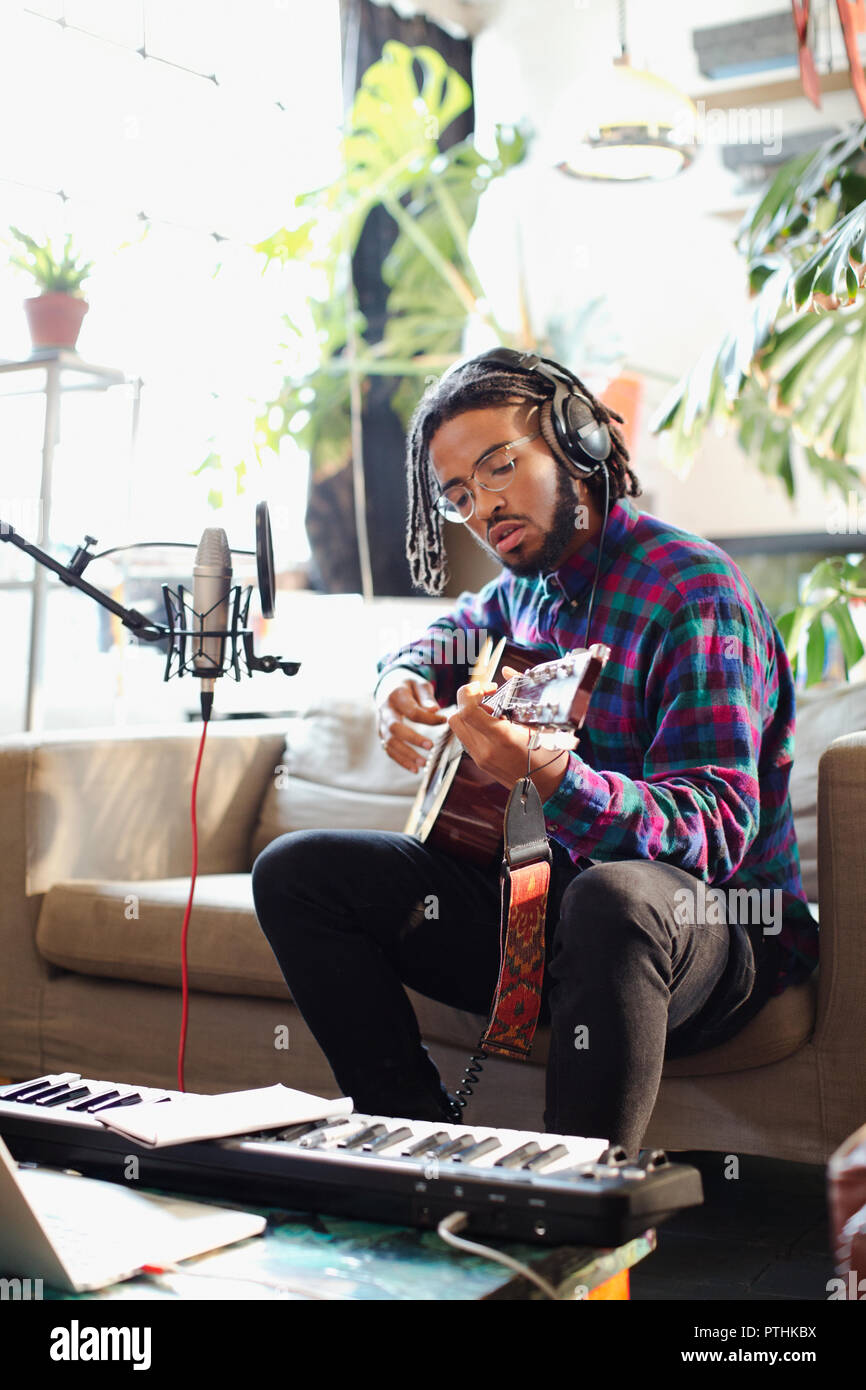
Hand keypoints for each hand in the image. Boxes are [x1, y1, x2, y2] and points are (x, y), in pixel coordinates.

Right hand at [376, 672, 446, 772]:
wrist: (388, 686)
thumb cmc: (409, 686)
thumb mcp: (419, 684)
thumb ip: (427, 697)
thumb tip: (435, 710)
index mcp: (396, 696)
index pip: (412, 711)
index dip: (428, 718)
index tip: (444, 720)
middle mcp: (385, 710)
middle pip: (395, 728)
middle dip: (413, 739)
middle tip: (431, 747)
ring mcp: (381, 723)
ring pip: (389, 742)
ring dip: (406, 755)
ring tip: (423, 764)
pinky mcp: (382, 733)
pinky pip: (388, 749)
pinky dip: (400, 760)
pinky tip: (414, 769)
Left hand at [447, 669, 569, 798]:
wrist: (549, 787)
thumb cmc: (550, 754)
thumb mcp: (542, 721)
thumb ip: (521, 691)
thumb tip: (507, 671)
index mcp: (502, 738)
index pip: (467, 710)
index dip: (472, 692)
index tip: (489, 688)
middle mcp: (486, 750)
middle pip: (456, 716)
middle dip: (468, 701)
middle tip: (489, 697)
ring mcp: (480, 758)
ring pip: (458, 727)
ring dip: (469, 713)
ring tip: (493, 712)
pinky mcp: (479, 762)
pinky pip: (465, 737)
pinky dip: (473, 725)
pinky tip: (494, 725)